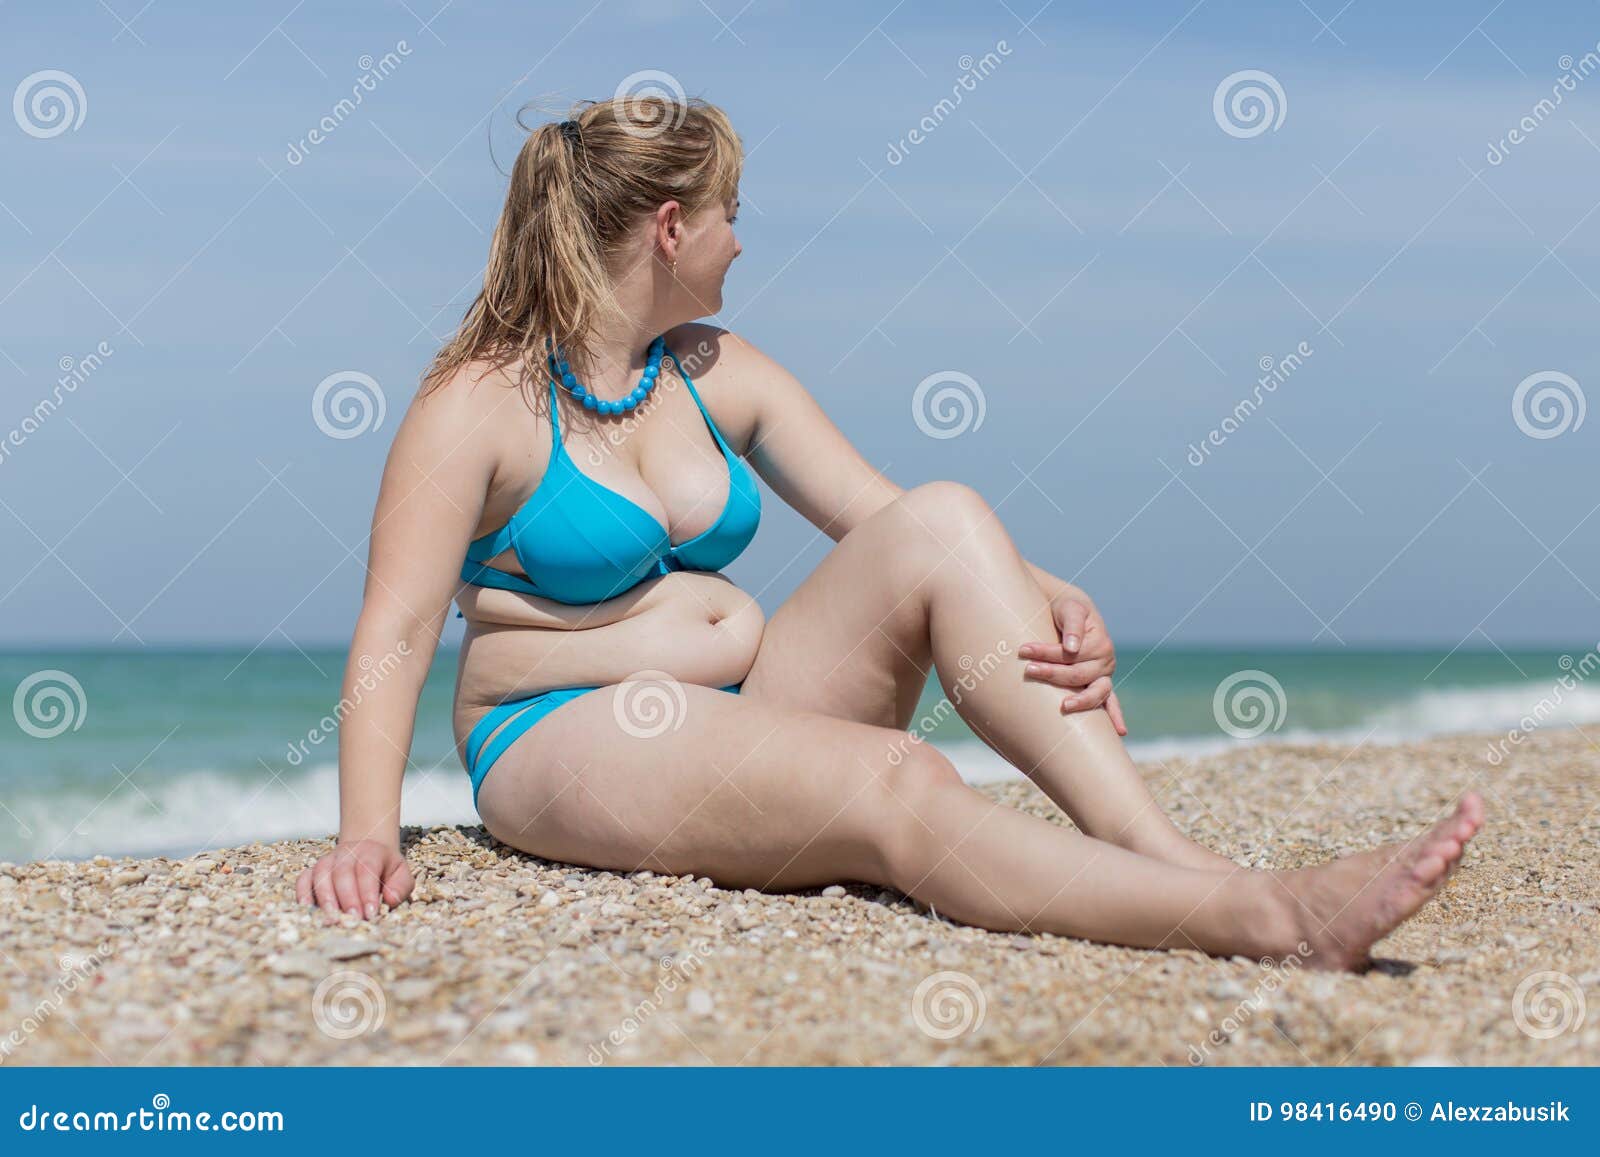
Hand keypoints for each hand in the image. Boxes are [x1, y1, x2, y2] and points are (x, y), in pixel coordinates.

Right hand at [296, 839, 412, 920]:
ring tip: (332, 918)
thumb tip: (390, 900)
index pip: (367, 869)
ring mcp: (328, 860)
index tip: (370, 913)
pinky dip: (303, 893)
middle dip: (347, 898)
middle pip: (343, 873)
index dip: (367, 892)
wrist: (367, 852)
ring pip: (322, 875)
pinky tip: (307, 910)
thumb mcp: (402, 874)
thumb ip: (401, 886)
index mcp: (371, 852)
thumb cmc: (385, 870)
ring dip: (326, 898)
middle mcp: (347, 853)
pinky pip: (303, 879)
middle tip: (353, 919)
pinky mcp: (313, 870)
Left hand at [1017, 593, 1127, 735]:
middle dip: (1053, 674)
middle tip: (1028, 669)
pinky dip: (1115, 716)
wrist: (1072, 611)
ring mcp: (1104, 675)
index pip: (1072, 654)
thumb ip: (1072, 625)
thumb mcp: (1070, 609)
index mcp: (1100, 643)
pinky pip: (1110, 702)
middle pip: (1079, 675)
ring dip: (1079, 700)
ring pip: (1094, 693)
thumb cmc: (1067, 609)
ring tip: (1063, 706)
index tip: (1023, 649)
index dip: (1047, 653)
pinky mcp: (1100, 684)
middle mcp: (1106, 661)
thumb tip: (1072, 648)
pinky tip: (1120, 732)